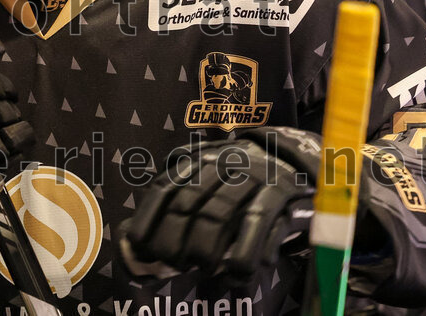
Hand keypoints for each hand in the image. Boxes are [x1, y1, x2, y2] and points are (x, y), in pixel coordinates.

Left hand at [120, 128, 340, 281]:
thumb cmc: (239, 175)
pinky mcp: (279, 193)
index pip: (165, 187)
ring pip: (220, 213)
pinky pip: (260, 222)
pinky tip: (237, 272)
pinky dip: (246, 249)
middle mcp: (220, 164)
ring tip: (202, 270)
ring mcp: (250, 176)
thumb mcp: (206, 175)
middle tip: (172, 264)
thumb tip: (134, 236)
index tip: (139, 247)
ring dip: (207, 246)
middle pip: (189, 202)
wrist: (292, 154)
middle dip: (175, 238)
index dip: (149, 218)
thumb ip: (176, 197)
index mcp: (197, 160)